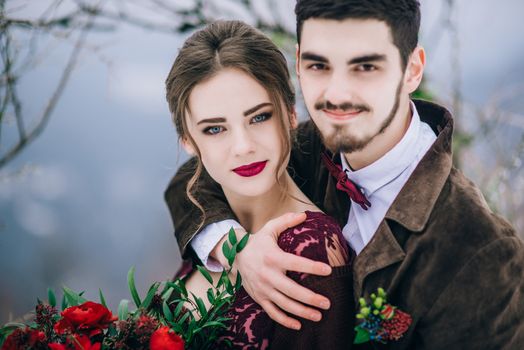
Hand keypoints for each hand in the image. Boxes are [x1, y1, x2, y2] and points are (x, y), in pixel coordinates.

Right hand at [231, 212, 332, 329]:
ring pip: (284, 304)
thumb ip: (286, 221)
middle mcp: (268, 275)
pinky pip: (272, 312)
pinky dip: (285, 320)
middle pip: (291, 290)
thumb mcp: (270, 228)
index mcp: (273, 257)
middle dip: (310, 298)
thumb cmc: (258, 242)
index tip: (328, 270)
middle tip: (327, 302)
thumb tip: (304, 215)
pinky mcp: (259, 298)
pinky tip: (299, 324)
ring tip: (319, 315)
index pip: (295, 263)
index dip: (312, 267)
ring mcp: (263, 288)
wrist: (235, 256)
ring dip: (302, 311)